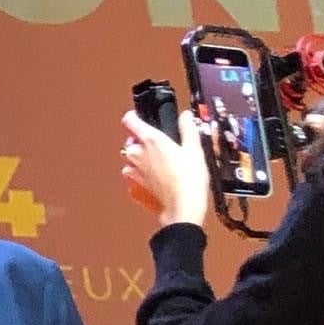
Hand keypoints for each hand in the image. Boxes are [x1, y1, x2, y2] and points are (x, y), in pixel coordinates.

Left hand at [121, 110, 211, 228]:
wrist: (182, 208)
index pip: (129, 120)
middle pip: (132, 141)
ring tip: (163, 167)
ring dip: (143, 161)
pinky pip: (133, 176)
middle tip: (163, 150)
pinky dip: (142, 176)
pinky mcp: (132, 186)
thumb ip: (187, 128)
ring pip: (132, 160)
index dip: (134, 116)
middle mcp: (136, 153)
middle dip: (144, 143)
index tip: (140, 117)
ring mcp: (132, 171)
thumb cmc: (189, 180)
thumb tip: (185, 116)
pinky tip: (158, 180)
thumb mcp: (194, 149)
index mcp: (150, 139)